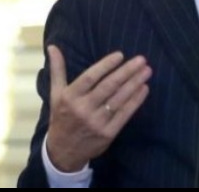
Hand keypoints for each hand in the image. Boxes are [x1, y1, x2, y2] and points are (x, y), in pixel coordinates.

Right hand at [46, 45, 151, 171]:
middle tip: (141, 60)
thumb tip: (52, 46)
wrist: (63, 151)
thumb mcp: (55, 94)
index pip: (90, 77)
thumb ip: (57, 69)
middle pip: (108, 86)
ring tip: (146, 71)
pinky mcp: (108, 133)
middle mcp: (83, 109)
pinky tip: (144, 89)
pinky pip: (124, 114)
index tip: (120, 55)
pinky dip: (136, 101)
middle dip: (126, 72)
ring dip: (134, 84)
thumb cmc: (61, 117)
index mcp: (70, 97)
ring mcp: (96, 122)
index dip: (105, 65)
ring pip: (119, 99)